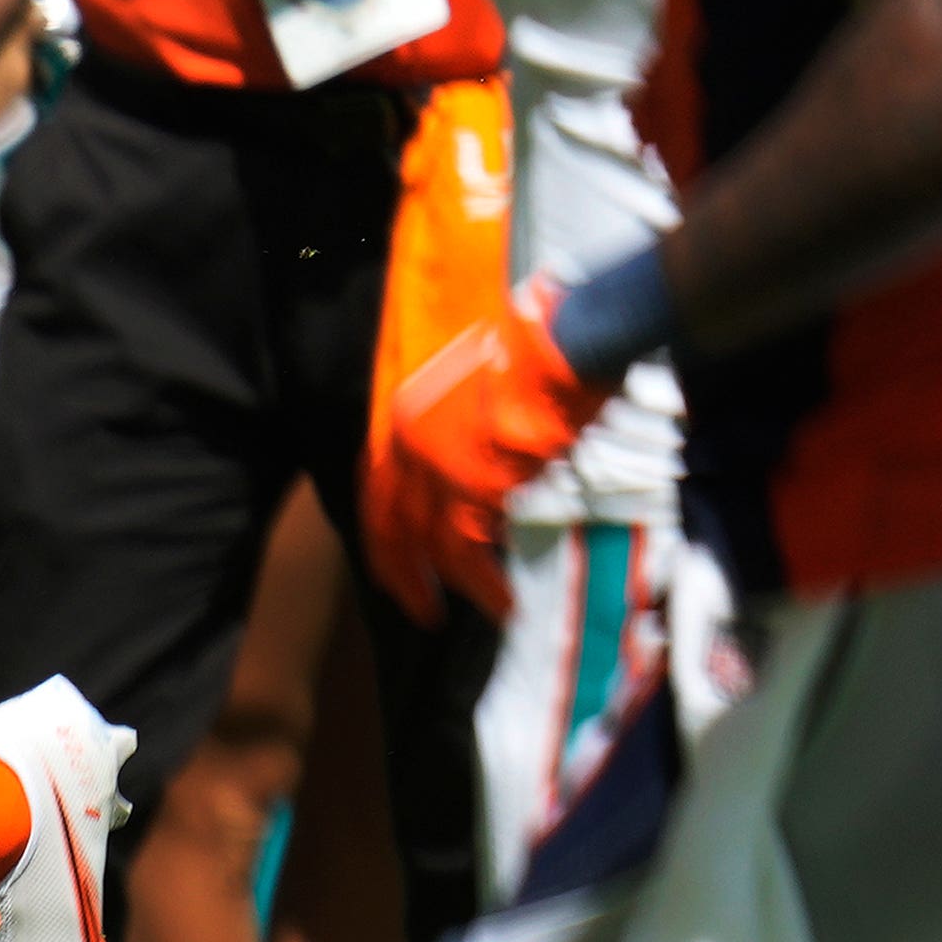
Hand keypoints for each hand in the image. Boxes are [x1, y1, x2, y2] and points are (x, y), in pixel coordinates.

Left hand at [360, 278, 610, 623]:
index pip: (375, 489)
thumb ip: (460, 425)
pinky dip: (484, 579)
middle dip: (404, 576)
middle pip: (394, 526)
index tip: (394, 568)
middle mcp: (408, 439)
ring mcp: (439, 459)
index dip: (384, 536)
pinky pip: (470, 544)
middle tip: (423, 611)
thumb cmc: (535, 343)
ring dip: (460, 586)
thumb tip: (478, 465)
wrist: (567, 331)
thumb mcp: (472, 379)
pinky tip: (505, 599)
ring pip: (436, 544)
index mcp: (403, 412)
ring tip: (492, 610)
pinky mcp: (476, 478)